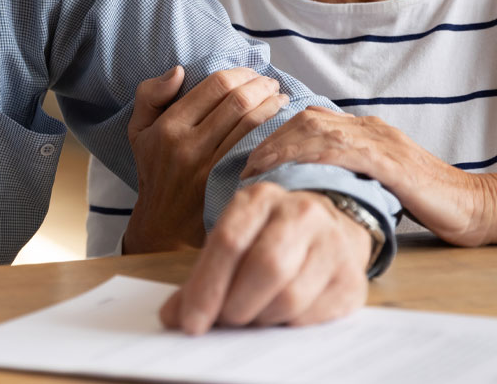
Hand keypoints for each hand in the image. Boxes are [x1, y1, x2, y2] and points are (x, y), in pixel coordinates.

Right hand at [123, 66, 288, 252]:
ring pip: (250, 125)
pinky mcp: (226, 185)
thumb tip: (179, 71)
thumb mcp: (139, 129)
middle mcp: (188, 146)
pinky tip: (280, 125)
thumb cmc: (155, 169)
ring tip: (281, 99)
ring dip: (272, 106)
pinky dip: (272, 132)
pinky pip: (255, 150)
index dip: (240, 73)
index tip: (251, 73)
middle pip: (237, 102)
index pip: (214, 85)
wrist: (163, 225)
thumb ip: (150, 94)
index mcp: (169, 126)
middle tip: (272, 83)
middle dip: (260, 86)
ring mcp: (209, 168)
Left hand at [160, 182, 369, 331]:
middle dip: (237, 306)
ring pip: (290, 296)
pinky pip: (314, 316)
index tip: (190, 324)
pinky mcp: (351, 277)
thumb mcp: (234, 242)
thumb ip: (202, 277)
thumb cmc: (270, 238)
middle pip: (265, 267)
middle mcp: (300, 212)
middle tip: (226, 322)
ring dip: (262, 320)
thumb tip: (172, 318)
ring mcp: (332, 242)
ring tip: (253, 317)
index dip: (207, 287)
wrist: (329, 228)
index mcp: (260, 198)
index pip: (229, 241)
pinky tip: (281, 318)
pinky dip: (289, 326)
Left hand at [242, 106, 496, 245]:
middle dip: (270, 138)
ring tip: (258, 169)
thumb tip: (305, 182)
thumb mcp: (378, 178)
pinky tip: (292, 170)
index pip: (309, 119)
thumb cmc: (424, 197)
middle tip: (245, 164)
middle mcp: (368, 128)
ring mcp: (380, 141)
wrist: (473, 204)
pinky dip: (311, 157)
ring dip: (282, 147)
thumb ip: (347, 171)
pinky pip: (343, 150)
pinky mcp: (390, 161)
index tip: (251, 156)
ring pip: (318, 129)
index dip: (275, 134)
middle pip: (307, 119)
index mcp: (364, 130)